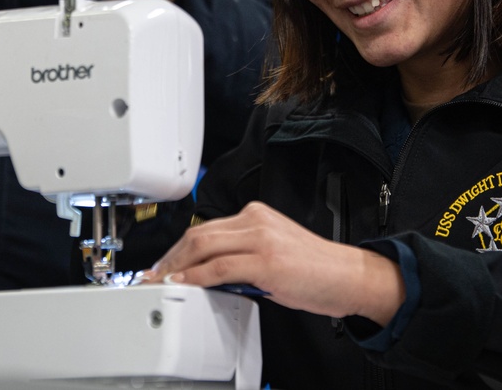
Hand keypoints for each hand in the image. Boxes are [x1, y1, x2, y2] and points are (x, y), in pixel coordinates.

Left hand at [145, 201, 404, 324]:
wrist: (348, 276)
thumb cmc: (315, 270)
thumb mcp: (272, 254)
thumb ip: (242, 256)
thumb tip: (210, 275)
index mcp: (256, 215)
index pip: (205, 228)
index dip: (178, 249)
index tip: (164, 265)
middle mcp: (255, 220)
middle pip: (198, 234)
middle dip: (169, 257)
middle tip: (152, 276)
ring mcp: (260, 238)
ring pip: (203, 246)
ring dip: (176, 268)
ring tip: (161, 283)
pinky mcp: (265, 260)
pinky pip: (219, 267)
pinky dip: (196, 277)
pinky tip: (183, 285)